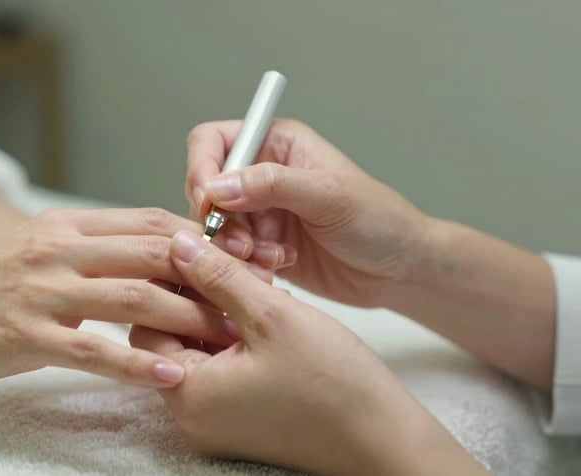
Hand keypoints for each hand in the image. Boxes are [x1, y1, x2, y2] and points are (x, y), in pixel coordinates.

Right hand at [0, 208, 254, 389]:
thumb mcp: (37, 249)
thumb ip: (92, 247)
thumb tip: (152, 254)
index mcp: (66, 225)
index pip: (151, 222)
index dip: (204, 239)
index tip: (241, 261)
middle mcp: (60, 250)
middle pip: (154, 254)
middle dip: (211, 276)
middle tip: (252, 299)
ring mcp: (42, 292)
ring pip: (134, 298)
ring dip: (188, 319)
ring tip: (228, 339)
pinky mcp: (26, 335)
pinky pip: (94, 350)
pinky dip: (137, 365)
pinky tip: (171, 377)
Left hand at [130, 231, 487, 474]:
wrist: (384, 441)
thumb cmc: (335, 385)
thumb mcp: (273, 316)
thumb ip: (219, 276)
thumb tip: (178, 244)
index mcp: (189, 394)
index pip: (146, 326)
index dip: (170, 284)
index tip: (202, 257)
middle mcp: (192, 416)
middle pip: (169, 339)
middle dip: (197, 300)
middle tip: (231, 272)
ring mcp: (215, 423)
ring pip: (197, 351)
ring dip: (218, 317)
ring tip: (254, 293)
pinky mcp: (239, 422)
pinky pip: (218, 371)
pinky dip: (233, 341)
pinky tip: (264, 320)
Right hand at [185, 119, 429, 306]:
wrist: (398, 269)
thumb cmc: (379, 220)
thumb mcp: (328, 195)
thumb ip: (272, 185)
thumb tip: (218, 186)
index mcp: (277, 143)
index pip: (213, 141)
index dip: (201, 168)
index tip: (207, 202)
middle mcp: (262, 174)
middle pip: (206, 188)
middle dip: (219, 218)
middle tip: (244, 242)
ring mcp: (260, 211)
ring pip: (215, 226)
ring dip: (235, 246)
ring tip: (272, 257)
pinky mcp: (262, 245)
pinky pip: (231, 254)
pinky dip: (248, 264)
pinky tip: (280, 266)